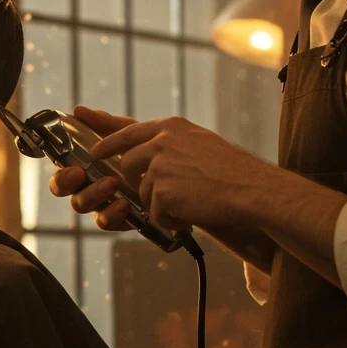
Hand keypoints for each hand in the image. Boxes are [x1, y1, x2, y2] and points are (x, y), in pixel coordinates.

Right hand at [48, 106, 152, 231]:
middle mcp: (87, 184)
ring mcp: (101, 203)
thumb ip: (105, 123)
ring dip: (92, 194)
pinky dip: (111, 213)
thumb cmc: (149, 149)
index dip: (61, 171)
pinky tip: (124, 204)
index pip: (61, 169)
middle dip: (67, 183)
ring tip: (112, 183)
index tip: (74, 167)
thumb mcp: (129, 133)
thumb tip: (78, 110)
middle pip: (64, 190)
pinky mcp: (118, 218)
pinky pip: (105, 222)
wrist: (180, 169)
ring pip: (82, 205)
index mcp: (84, 163)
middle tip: (81, 173)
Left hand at [86, 112, 269, 231]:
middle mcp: (161, 142)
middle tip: (156, 195)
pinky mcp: (161, 191)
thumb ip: (172, 143)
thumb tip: (148, 155)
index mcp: (171, 127)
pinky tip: (190, 216)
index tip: (94, 150)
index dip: (108, 141)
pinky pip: (154, 213)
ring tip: (190, 206)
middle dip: (136, 184)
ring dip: (162, 206)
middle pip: (127, 164)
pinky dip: (170, 220)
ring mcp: (159, 166)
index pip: (128, 131)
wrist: (252, 189)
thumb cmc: (232, 170)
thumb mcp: (200, 142)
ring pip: (142, 193)